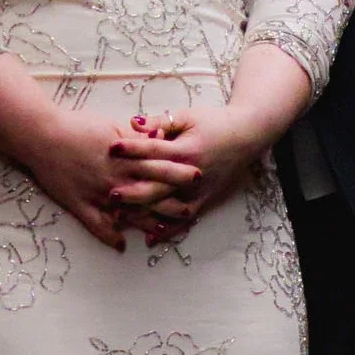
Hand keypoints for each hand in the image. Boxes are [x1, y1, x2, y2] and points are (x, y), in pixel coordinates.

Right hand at [0, 55, 199, 252]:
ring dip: (147, 223)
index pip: (160, 168)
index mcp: (126, 158)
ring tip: (164, 231)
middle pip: (151, 194)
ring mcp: (99, 195)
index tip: (198, 179)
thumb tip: (158, 138)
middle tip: (191, 211)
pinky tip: (122, 245)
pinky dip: (111, 236)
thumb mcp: (111, 127)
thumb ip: (136, 138)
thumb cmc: (76, 127)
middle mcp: (116, 179)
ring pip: (130, 214)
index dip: (179, 175)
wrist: (43, 136)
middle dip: (172, 203)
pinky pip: (98, 226)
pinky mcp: (81, 205)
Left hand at [112, 43, 313, 244]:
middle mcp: (191, 173)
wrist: (245, 136)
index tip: (111, 148)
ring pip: (167, 206)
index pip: (154, 149)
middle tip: (109, 194)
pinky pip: (184, 219)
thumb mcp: (187, 116)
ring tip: (120, 216)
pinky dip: (168, 230)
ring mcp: (198, 190)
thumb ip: (160, 121)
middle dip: (132, 190)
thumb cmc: (213, 122)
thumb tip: (133, 124)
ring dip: (144, 213)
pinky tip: (150, 237)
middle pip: (157, 184)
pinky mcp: (204, 201)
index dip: (132, 149)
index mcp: (186, 149)